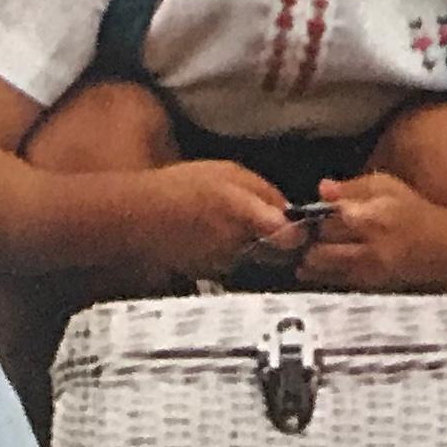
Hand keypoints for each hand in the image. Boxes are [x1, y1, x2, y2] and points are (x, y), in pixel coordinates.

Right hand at [134, 158, 307, 275]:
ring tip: (236, 223)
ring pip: (256, 259)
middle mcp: (236, 244)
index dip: (301, 235)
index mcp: (242, 212)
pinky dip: (235, 253)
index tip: (305, 228)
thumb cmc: (184, 185)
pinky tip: (217, 235)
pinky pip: (234, 264)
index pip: (286, 236)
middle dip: (283, 243)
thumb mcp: (227, 172)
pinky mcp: (211, 275)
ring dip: (257, 247)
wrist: (141, 216)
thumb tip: (289, 209)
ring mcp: (223, 264)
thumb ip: (262, 191)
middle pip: (277, 254)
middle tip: (277, 224)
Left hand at [296, 172, 446, 293]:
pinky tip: (318, 264)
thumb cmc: (411, 210)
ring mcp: (367, 269)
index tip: (305, 213)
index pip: (328, 219)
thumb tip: (322, 188)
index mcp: (372, 216)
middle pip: (321, 246)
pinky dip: (322, 272)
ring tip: (307, 249)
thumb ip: (353, 187)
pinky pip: (335, 281)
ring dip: (310, 259)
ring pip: (323, 268)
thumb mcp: (387, 186)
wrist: (438, 246)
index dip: (312, 216)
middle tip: (301, 233)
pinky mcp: (367, 285)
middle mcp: (368, 246)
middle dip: (308, 239)